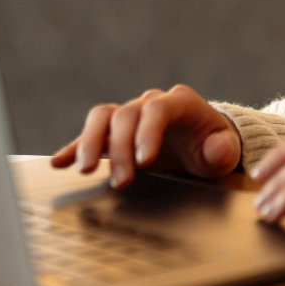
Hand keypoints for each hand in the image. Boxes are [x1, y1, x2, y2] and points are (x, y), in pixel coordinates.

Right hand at [50, 84, 240, 188]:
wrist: (202, 142)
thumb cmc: (214, 146)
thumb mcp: (226, 150)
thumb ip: (222, 150)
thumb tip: (215, 148)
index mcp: (180, 103)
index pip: (157, 109)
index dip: (147, 132)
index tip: (143, 161)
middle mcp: (150, 103)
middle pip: (126, 116)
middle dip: (120, 149)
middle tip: (121, 182)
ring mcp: (130, 116)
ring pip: (103, 117)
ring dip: (90, 142)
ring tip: (85, 170)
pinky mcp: (115, 132)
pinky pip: (90, 134)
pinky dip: (74, 147)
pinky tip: (58, 163)